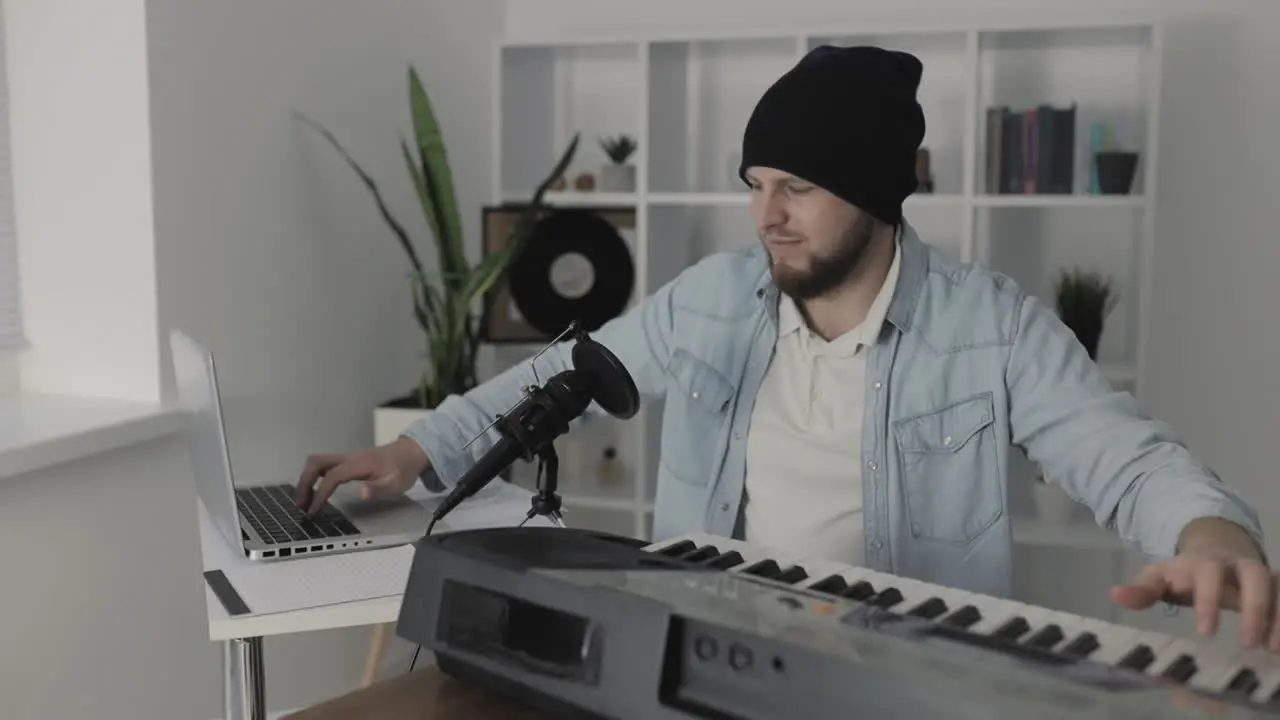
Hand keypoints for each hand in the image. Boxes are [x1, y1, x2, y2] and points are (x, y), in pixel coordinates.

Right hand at [294, 436, 429, 513]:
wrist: (410, 453)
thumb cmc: (403, 470)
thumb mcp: (396, 483)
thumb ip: (379, 489)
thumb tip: (362, 493)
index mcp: (358, 463)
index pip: (331, 476)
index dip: (320, 493)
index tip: (314, 511)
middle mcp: (348, 457)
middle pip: (315, 462)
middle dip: (304, 483)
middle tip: (301, 505)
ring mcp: (346, 457)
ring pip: (317, 462)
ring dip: (307, 480)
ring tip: (304, 502)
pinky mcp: (347, 461)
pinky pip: (324, 465)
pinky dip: (315, 478)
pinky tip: (315, 492)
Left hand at [1110, 549, 1278, 649]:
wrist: (1216, 548)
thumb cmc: (1184, 572)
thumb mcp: (1159, 577)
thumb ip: (1140, 590)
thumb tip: (1114, 595)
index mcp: (1205, 562)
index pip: (1208, 574)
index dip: (1208, 600)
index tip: (1205, 632)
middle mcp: (1239, 564)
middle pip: (1255, 577)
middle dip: (1255, 608)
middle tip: (1249, 644)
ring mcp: (1263, 573)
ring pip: (1279, 587)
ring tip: (1274, 650)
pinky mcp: (1278, 585)